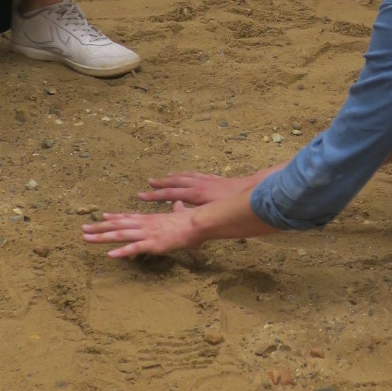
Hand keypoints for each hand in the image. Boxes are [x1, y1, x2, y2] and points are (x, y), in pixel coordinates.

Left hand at [83, 204, 202, 260]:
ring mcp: (146, 234)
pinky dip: (121, 252)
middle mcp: (143, 224)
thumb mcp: (180, 212)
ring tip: (86, 239)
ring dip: (102, 237)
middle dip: (99, 227)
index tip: (101, 216)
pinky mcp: (152, 244)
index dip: (113, 217)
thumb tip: (178, 204)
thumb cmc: (191, 219)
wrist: (197, 222)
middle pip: (117, 225)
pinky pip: (133, 248)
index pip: (127, 217)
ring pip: (119, 235)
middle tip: (83, 229)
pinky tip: (109, 255)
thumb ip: (176, 209)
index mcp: (149, 218)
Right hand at [136, 171, 256, 206]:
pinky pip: (196, 174)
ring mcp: (206, 180)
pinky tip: (187, 174)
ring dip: (173, 177)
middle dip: (161, 183)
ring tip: (165, 176)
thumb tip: (180, 216)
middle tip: (148, 183)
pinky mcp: (214, 178)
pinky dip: (188, 174)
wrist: (250, 189)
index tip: (141, 196)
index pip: (170, 194)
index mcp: (195, 194)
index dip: (155, 196)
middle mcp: (198, 184)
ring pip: (185, 176)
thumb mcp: (213, 212)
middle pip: (175, 182)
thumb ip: (196, 214)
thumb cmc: (232, 203)